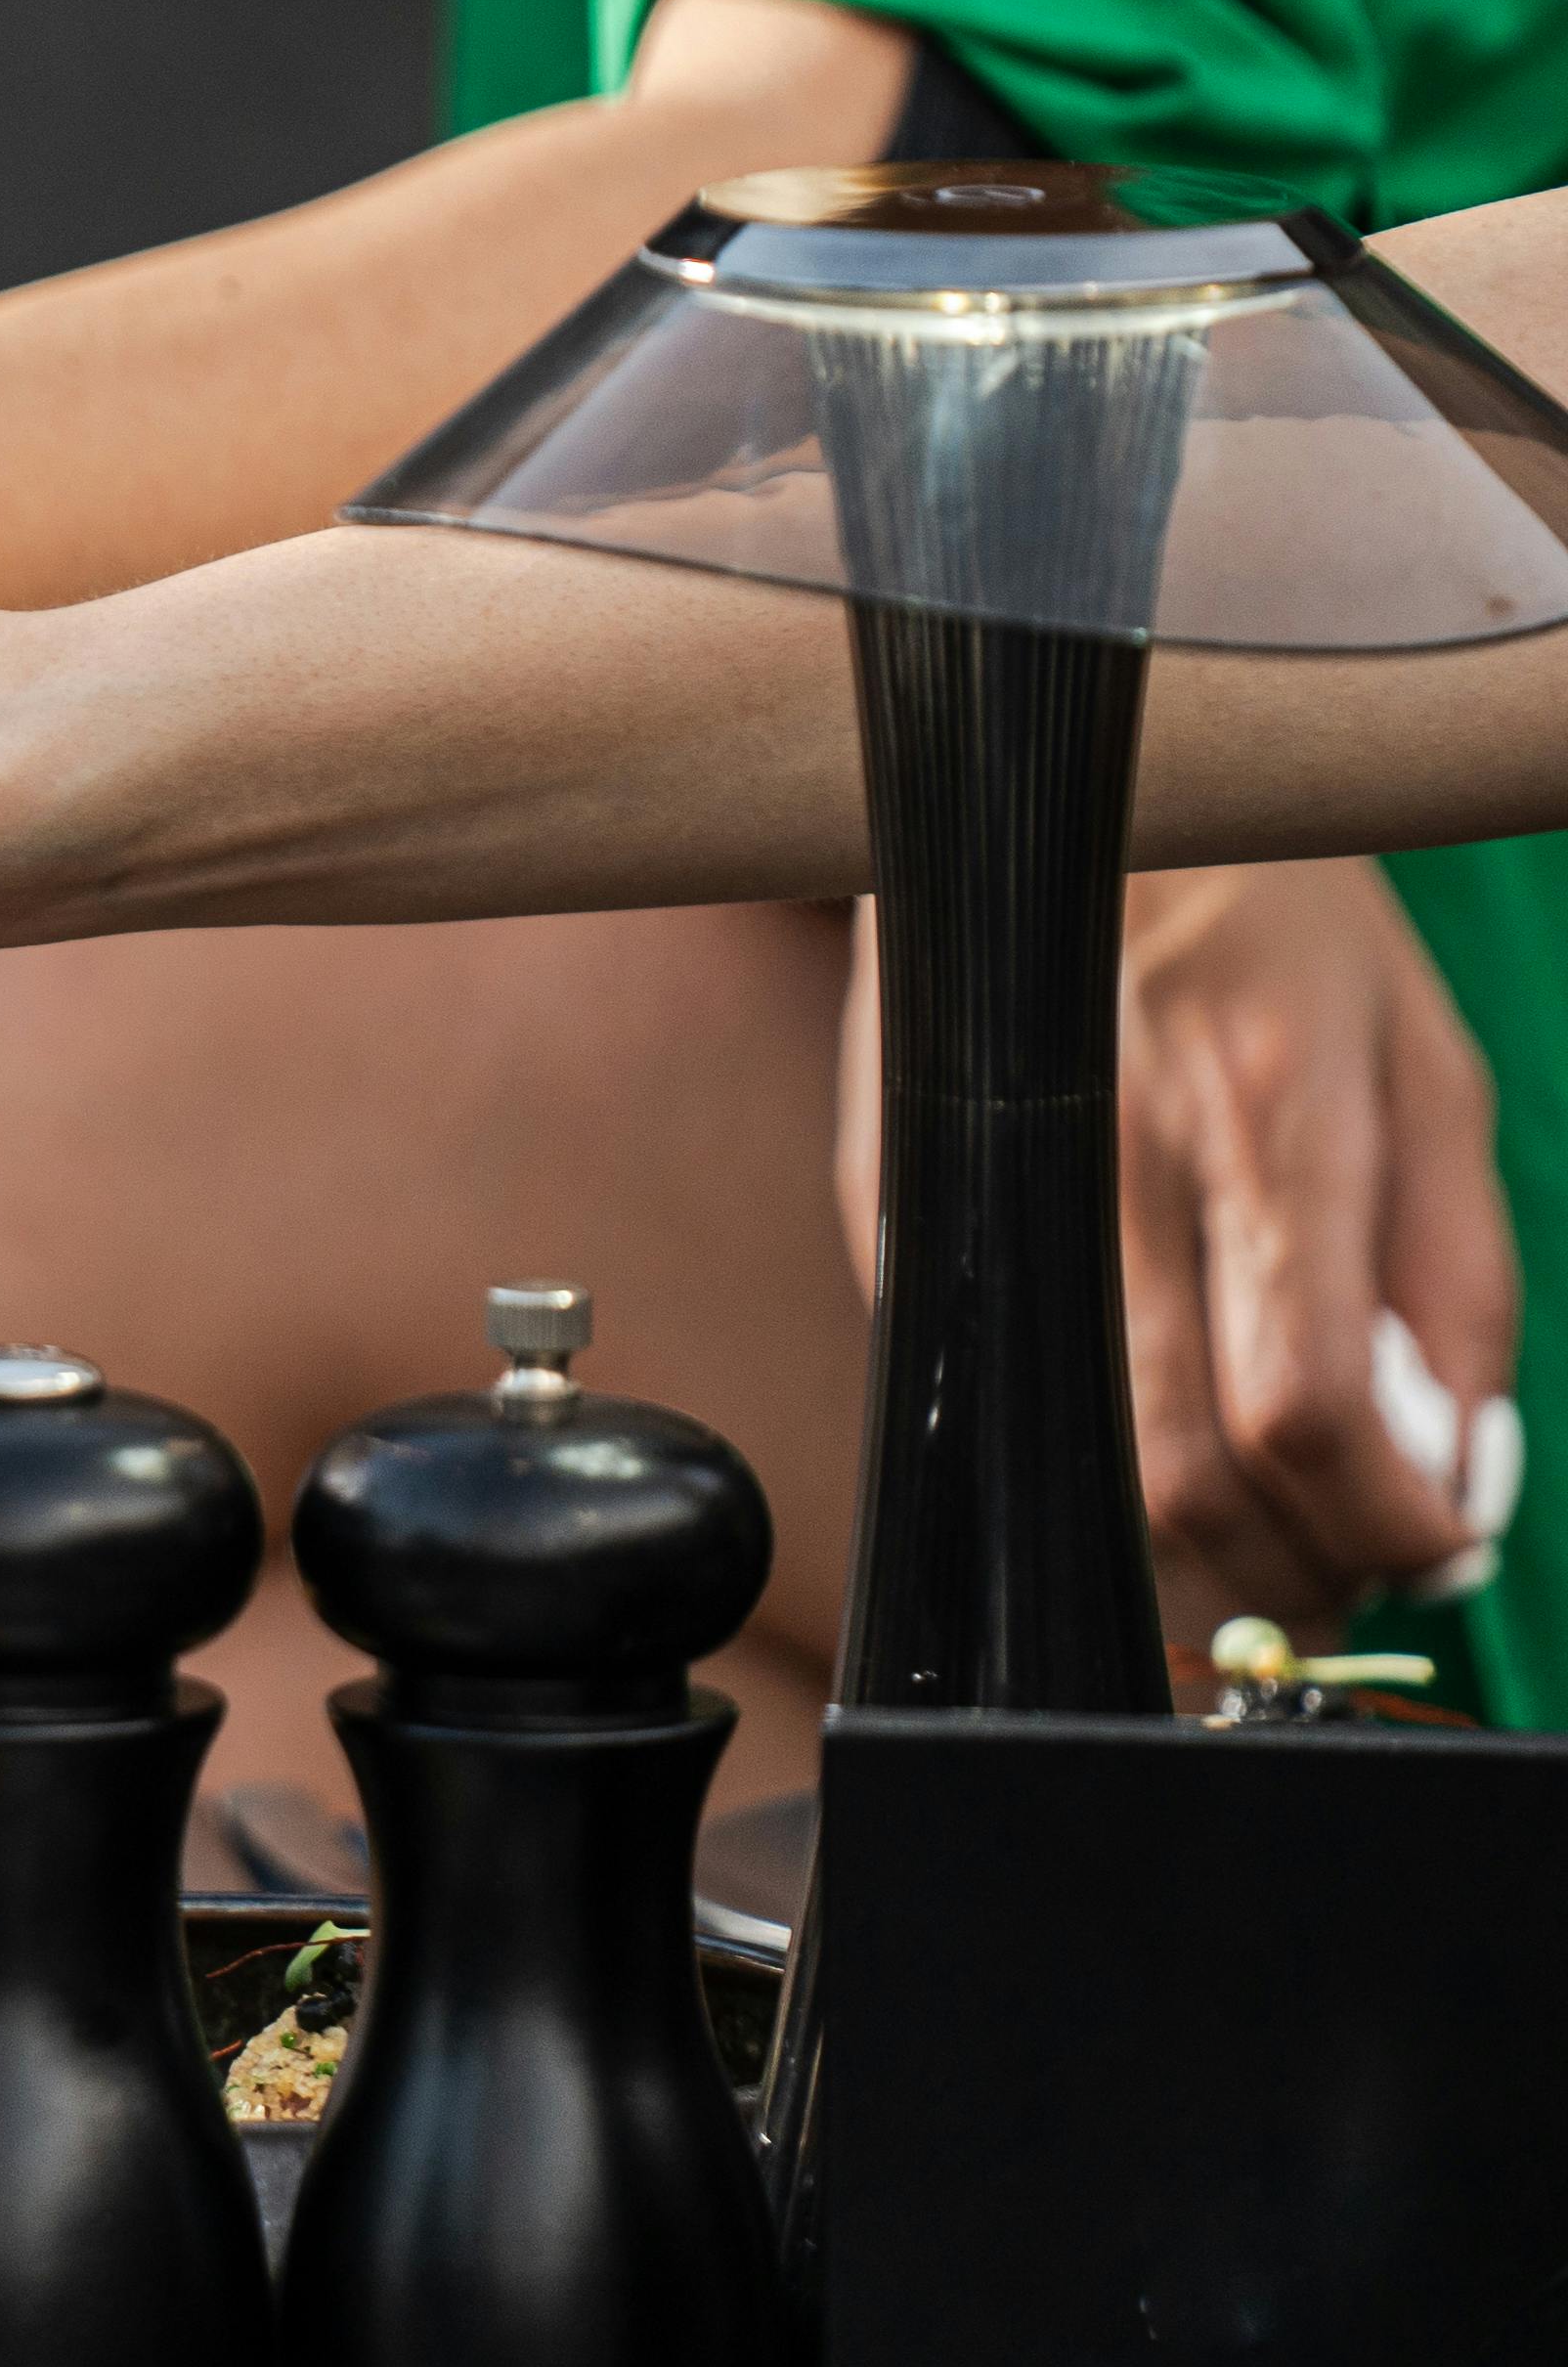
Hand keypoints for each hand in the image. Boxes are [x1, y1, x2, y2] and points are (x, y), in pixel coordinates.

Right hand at [839, 857, 1525, 1630]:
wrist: (1055, 802)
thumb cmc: (1276, 928)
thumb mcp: (1430, 1071)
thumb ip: (1458, 1273)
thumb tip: (1461, 1463)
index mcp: (1273, 1121)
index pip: (1307, 1407)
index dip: (1384, 1521)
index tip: (1435, 1542)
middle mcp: (1121, 1169)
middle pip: (1188, 1473)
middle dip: (1299, 1564)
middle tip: (1360, 1548)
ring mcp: (994, 1195)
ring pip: (1089, 1465)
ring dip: (1204, 1541)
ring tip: (1277, 1508)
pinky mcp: (905, 1210)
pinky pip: (1004, 1392)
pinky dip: (1096, 1453)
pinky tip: (1162, 1414)